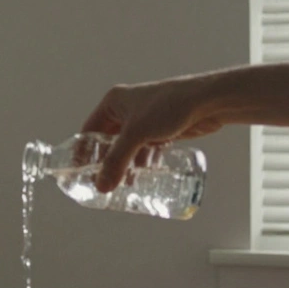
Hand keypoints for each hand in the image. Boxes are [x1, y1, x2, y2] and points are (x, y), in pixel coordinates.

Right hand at [81, 78, 223, 192]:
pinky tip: (143, 176)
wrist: (208, 101)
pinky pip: (146, 150)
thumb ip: (117, 161)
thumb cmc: (169, 105)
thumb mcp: (137, 134)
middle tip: (101, 182)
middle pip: (109, 141)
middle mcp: (127, 110)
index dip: (83, 151)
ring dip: (126, 166)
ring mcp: (145, 120)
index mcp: (113, 103)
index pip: (89, 130)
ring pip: (128, 148)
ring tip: (122, 185)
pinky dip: (143, 163)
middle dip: (106, 162)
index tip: (79, 171)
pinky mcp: (162, 130)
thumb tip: (102, 186)